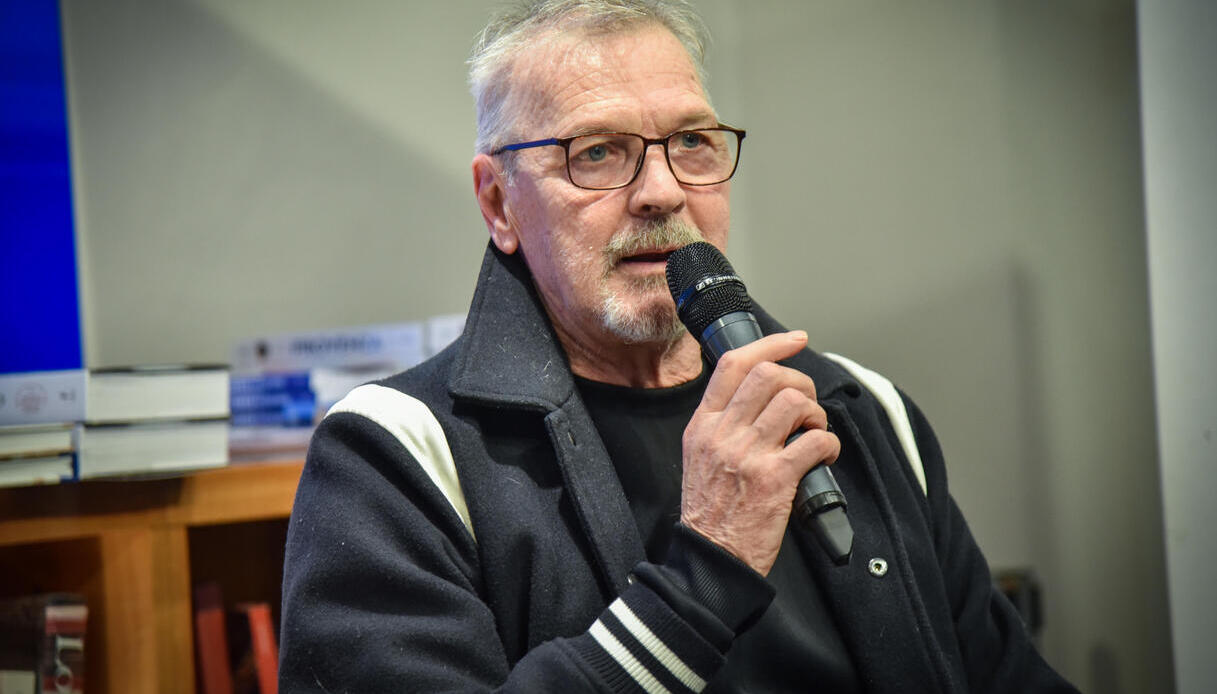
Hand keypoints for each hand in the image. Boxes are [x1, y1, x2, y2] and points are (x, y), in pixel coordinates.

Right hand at [680, 331, 840, 575]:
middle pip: (769, 376)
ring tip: (814, 433)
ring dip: (816, 414)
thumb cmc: (710, 514)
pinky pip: (815, 440)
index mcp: (703, 425)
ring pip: (794, 402)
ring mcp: (748, 454)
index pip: (734, 365)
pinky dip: (829, 444)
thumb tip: (759, 400)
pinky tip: (824, 457)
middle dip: (800, 382)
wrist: (709, 559)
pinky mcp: (774, 478)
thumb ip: (722, 426)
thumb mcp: (699, 458)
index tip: (794, 341)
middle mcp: (723, 434)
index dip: (770, 345)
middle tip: (807, 406)